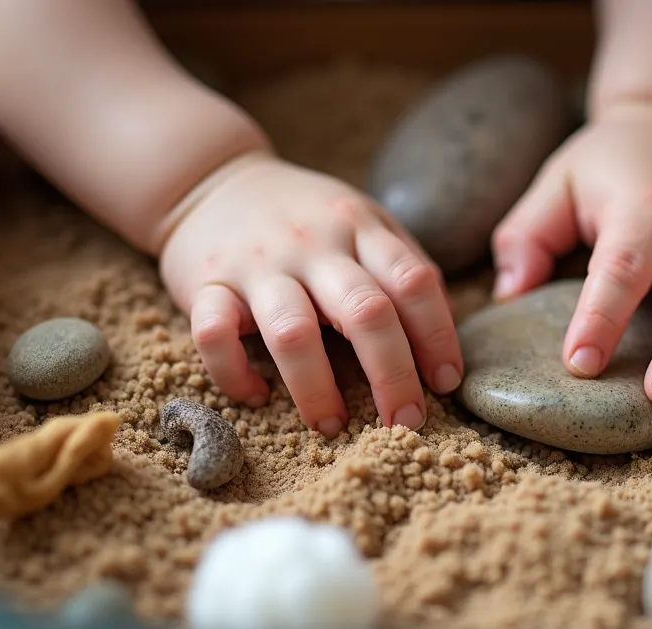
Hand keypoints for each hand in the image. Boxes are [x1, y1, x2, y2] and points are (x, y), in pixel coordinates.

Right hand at [158, 152, 463, 436]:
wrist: (212, 180)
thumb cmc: (306, 218)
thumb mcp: (363, 220)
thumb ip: (404, 265)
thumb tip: (447, 334)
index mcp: (359, 226)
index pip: (413, 281)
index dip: (437, 336)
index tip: (445, 382)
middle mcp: (312, 243)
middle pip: (365, 312)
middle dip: (392, 375)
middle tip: (406, 422)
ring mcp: (257, 264)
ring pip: (292, 332)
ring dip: (317, 389)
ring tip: (333, 425)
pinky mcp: (204, 285)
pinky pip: (214, 336)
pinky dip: (235, 374)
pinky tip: (257, 396)